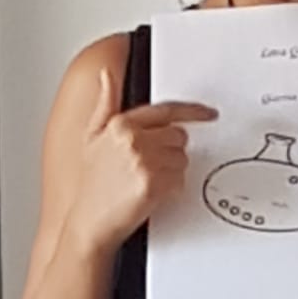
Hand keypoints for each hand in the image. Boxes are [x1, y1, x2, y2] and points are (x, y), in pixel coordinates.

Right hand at [70, 69, 216, 253]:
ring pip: (182, 159)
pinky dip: (171, 189)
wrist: (89, 223)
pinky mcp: (154, 182)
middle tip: (151, 168)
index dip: (192, 112)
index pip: (166, 111)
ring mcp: (144, 160)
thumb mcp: (92, 139)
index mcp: (119, 124)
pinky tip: (150, 194)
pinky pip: (180, 180)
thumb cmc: (92, 186)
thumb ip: (105, 105)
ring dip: (171, 172)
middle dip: (171, 152)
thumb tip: (107, 76)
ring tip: (146, 182)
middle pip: (179, 137)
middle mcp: (133, 139)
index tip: (208, 114)